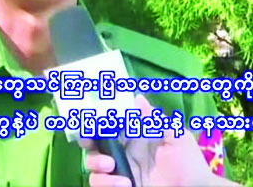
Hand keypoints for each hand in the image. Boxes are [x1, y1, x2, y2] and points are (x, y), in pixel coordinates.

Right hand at [80, 95, 242, 186]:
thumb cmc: (189, 165)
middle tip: (89, 140)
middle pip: (92, 143)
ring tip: (111, 166)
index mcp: (133, 137)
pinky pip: (100, 184)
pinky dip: (105, 183)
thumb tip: (138, 98)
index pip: (108, 125)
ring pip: (91, 164)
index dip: (95, 120)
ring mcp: (119, 173)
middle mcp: (122, 154)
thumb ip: (155, 120)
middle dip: (86, 140)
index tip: (90, 117)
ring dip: (95, 163)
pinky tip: (123, 184)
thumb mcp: (176, 138)